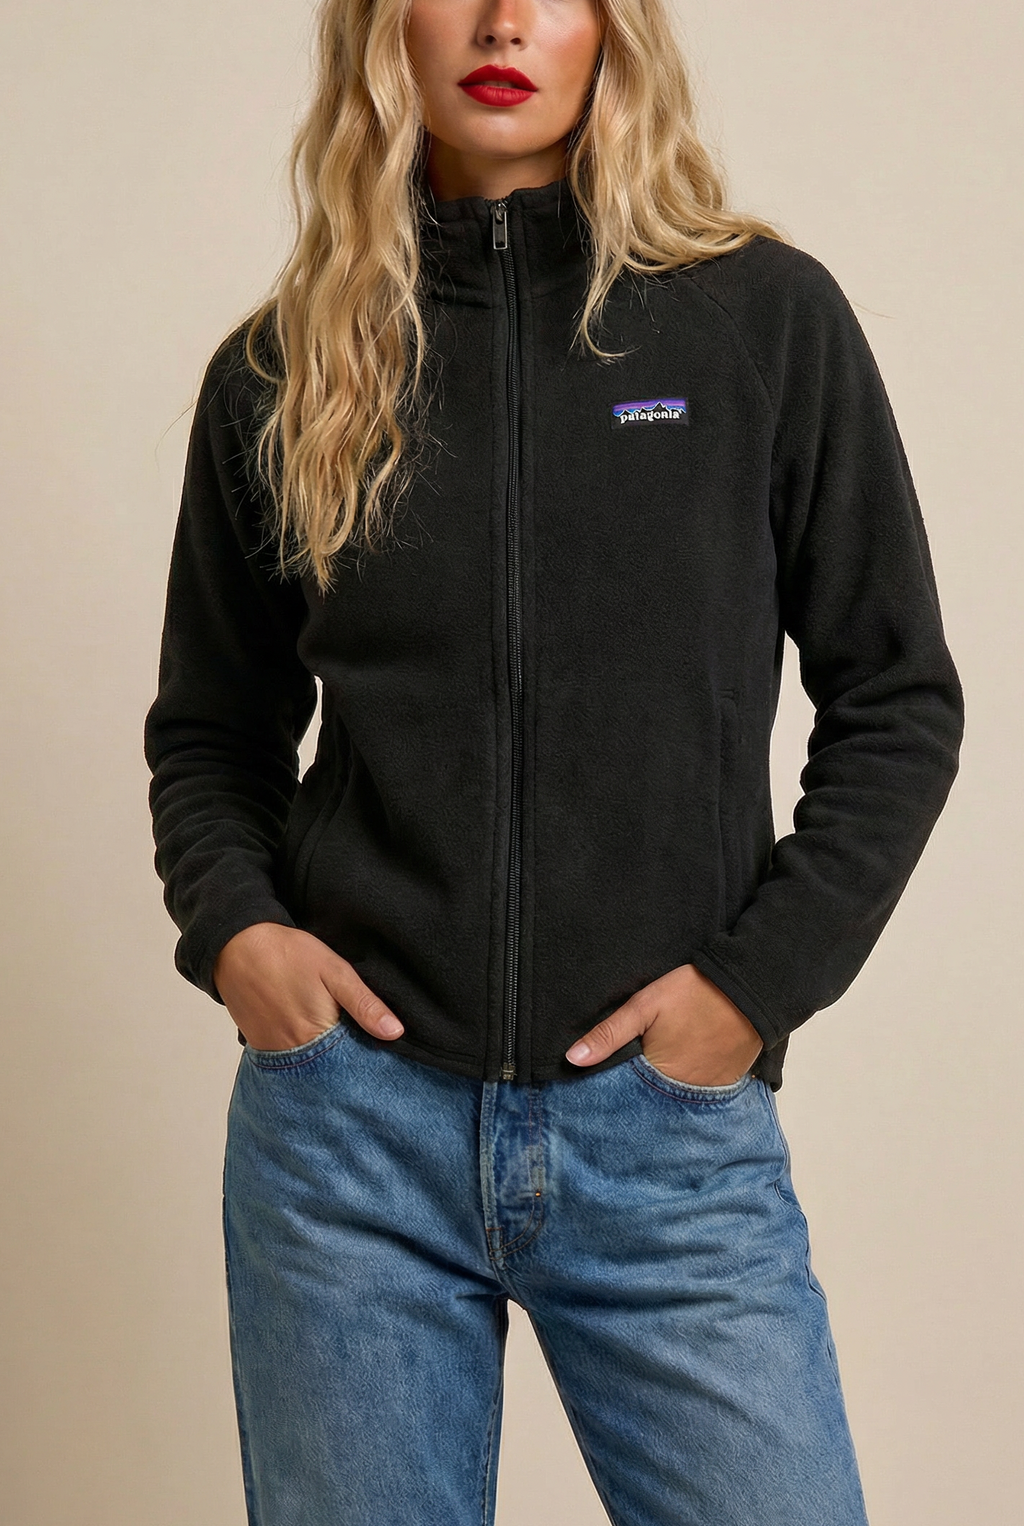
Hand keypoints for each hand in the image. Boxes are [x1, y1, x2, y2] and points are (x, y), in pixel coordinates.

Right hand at [212, 922, 403, 1051]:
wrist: (236, 946)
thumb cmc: (288, 954)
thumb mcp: (335, 971)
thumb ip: (364, 1003)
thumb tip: (395, 1033)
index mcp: (317, 1035)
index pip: (352, 1064)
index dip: (367, 1060)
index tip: (381, 1056)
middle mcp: (294, 1053)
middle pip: (329, 1070)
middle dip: (346, 1065)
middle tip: (359, 1049)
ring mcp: (274, 1052)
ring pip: (308, 1067)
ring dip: (323, 1061)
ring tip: (336, 1045)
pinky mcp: (260, 1045)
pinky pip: (286, 1061)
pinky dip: (301, 1056)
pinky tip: (311, 1040)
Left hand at [565, 963, 762, 1085]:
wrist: (749, 988)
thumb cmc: (693, 993)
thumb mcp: (644, 1006)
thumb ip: (609, 1034)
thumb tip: (573, 1059)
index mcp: (660, 1076)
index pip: (628, 1095)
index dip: (617, 1089)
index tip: (605, 1087)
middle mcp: (685, 1092)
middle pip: (654, 1100)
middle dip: (641, 1093)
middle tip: (634, 1077)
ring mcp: (709, 1090)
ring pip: (677, 1098)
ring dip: (666, 1090)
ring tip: (657, 1074)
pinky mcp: (728, 1082)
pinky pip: (702, 1093)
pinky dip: (690, 1086)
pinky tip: (683, 1070)